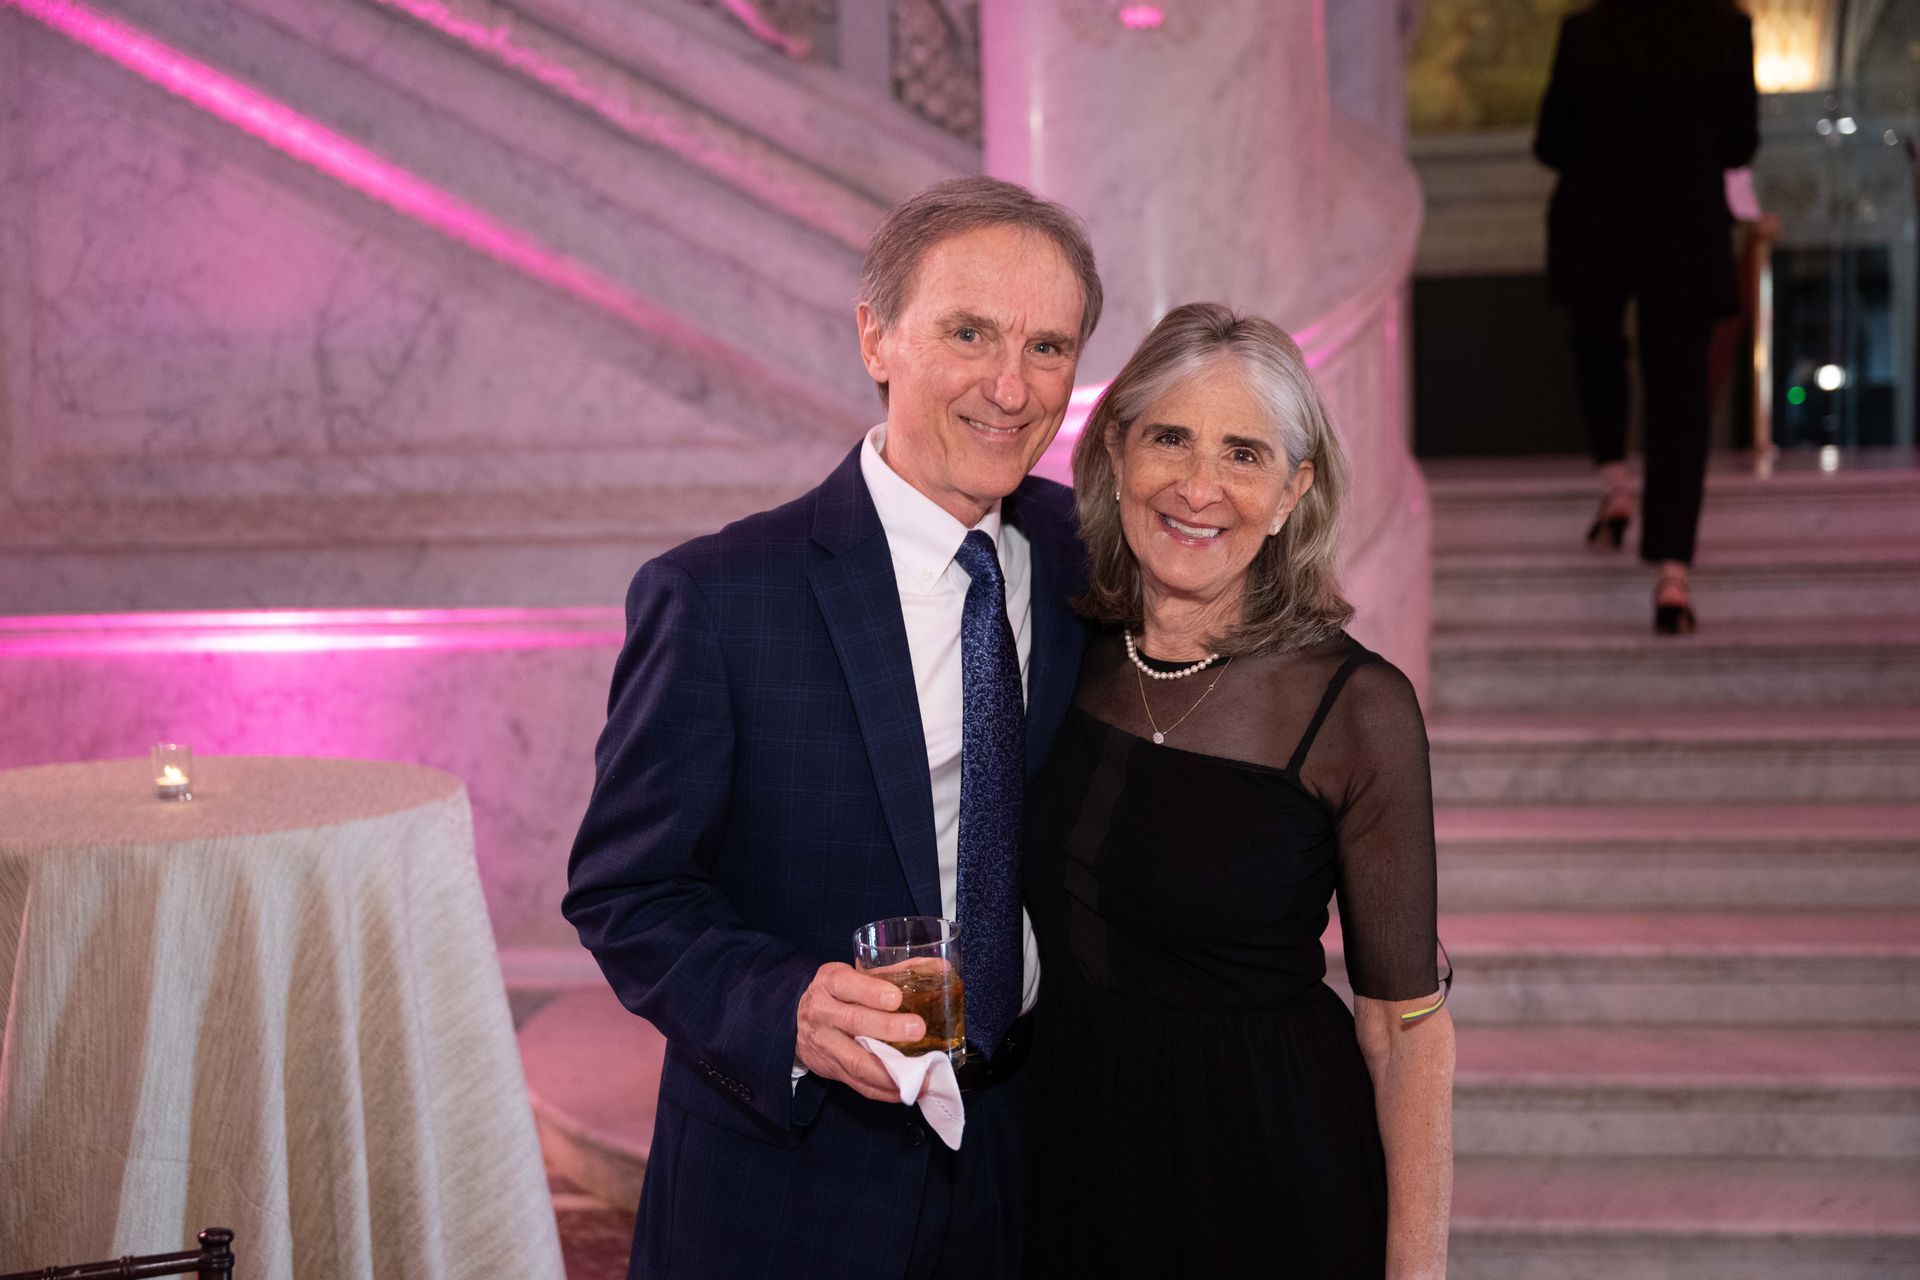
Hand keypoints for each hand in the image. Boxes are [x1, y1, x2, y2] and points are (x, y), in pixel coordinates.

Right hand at [795, 962, 922, 1102]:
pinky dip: (884, 1090)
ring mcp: (825, 1044)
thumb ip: (890, 973)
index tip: (896, 998)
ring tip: (920, 1074)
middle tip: (917, 1029)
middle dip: (888, 1028)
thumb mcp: (852, 974)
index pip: (846, 984)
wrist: (798, 1020)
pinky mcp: (831, 1069)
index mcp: (830, 982)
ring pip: (857, 1060)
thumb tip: (939, 968)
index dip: (871, 991)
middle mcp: (822, 1012)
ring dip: (891, 1071)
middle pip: (854, 1022)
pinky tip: (906, 1091)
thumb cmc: (837, 993)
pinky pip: (858, 1084)